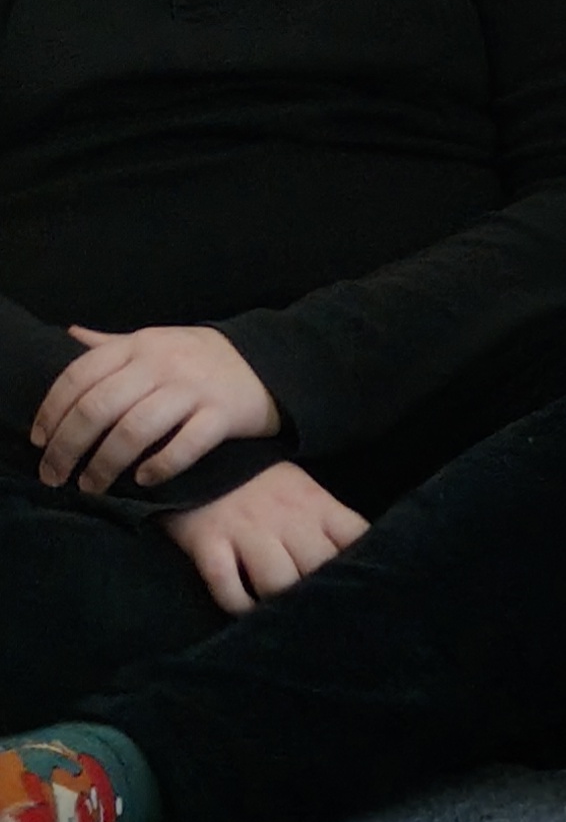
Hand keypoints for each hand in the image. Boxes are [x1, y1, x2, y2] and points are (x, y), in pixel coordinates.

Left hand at [35, 323, 283, 493]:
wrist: (271, 363)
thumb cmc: (201, 358)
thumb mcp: (156, 341)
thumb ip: (112, 344)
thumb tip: (69, 334)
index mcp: (140, 344)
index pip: (80, 375)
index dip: (51, 411)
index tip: (38, 441)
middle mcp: (163, 363)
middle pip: (99, 407)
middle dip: (68, 448)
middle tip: (54, 477)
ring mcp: (194, 389)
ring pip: (134, 430)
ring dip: (105, 465)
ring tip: (91, 487)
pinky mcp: (222, 415)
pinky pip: (184, 446)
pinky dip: (158, 467)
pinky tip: (142, 480)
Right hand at [162, 459, 370, 616]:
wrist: (203, 451)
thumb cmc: (262, 481)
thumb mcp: (305, 492)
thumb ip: (328, 524)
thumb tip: (354, 559)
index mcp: (317, 504)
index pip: (356, 536)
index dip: (362, 564)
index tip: (360, 585)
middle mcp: (288, 519)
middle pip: (318, 567)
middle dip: (318, 593)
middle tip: (313, 610)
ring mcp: (248, 530)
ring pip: (277, 582)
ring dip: (277, 604)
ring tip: (276, 614)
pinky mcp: (210, 541)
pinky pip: (227, 586)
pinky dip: (236, 605)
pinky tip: (242, 608)